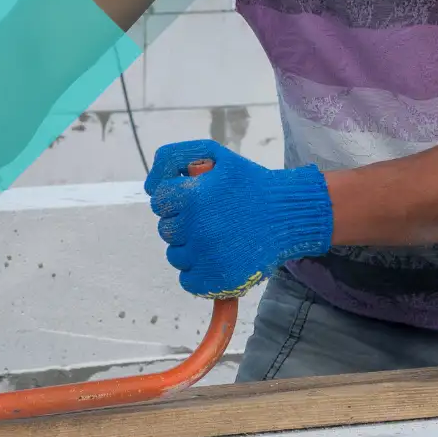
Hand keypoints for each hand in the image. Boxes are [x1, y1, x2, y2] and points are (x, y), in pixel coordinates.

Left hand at [144, 140, 333, 298]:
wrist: (290, 214)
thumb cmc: (250, 184)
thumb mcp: (213, 156)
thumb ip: (173, 159)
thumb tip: (148, 187)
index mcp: (193, 197)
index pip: (160, 201)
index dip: (177, 199)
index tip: (198, 199)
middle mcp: (197, 228)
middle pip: (167, 230)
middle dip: (185, 223)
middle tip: (213, 218)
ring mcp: (207, 257)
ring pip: (176, 256)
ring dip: (191, 248)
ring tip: (220, 237)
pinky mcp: (217, 280)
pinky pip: (189, 280)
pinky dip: (200, 273)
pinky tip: (220, 257)